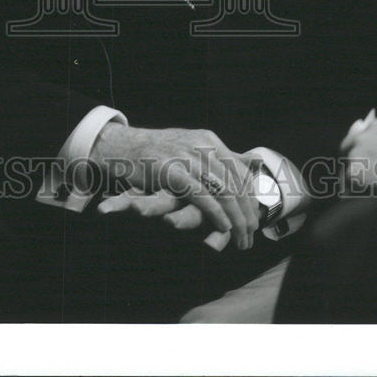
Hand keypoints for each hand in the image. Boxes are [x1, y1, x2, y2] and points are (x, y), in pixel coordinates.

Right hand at [91, 124, 258, 249]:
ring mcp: (186, 157)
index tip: (255, 217)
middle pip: (235, 181)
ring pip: (223, 190)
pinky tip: (224, 228)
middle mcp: (201, 145)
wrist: (121, 145)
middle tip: (251, 234)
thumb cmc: (156, 151)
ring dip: (236, 218)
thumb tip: (254, 160)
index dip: (250, 196)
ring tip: (241, 237)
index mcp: (208, 139)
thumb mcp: (190, 147)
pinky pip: (202, 196)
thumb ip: (220, 157)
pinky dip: (217, 214)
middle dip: (247, 211)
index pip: (239, 169)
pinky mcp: (172, 172)